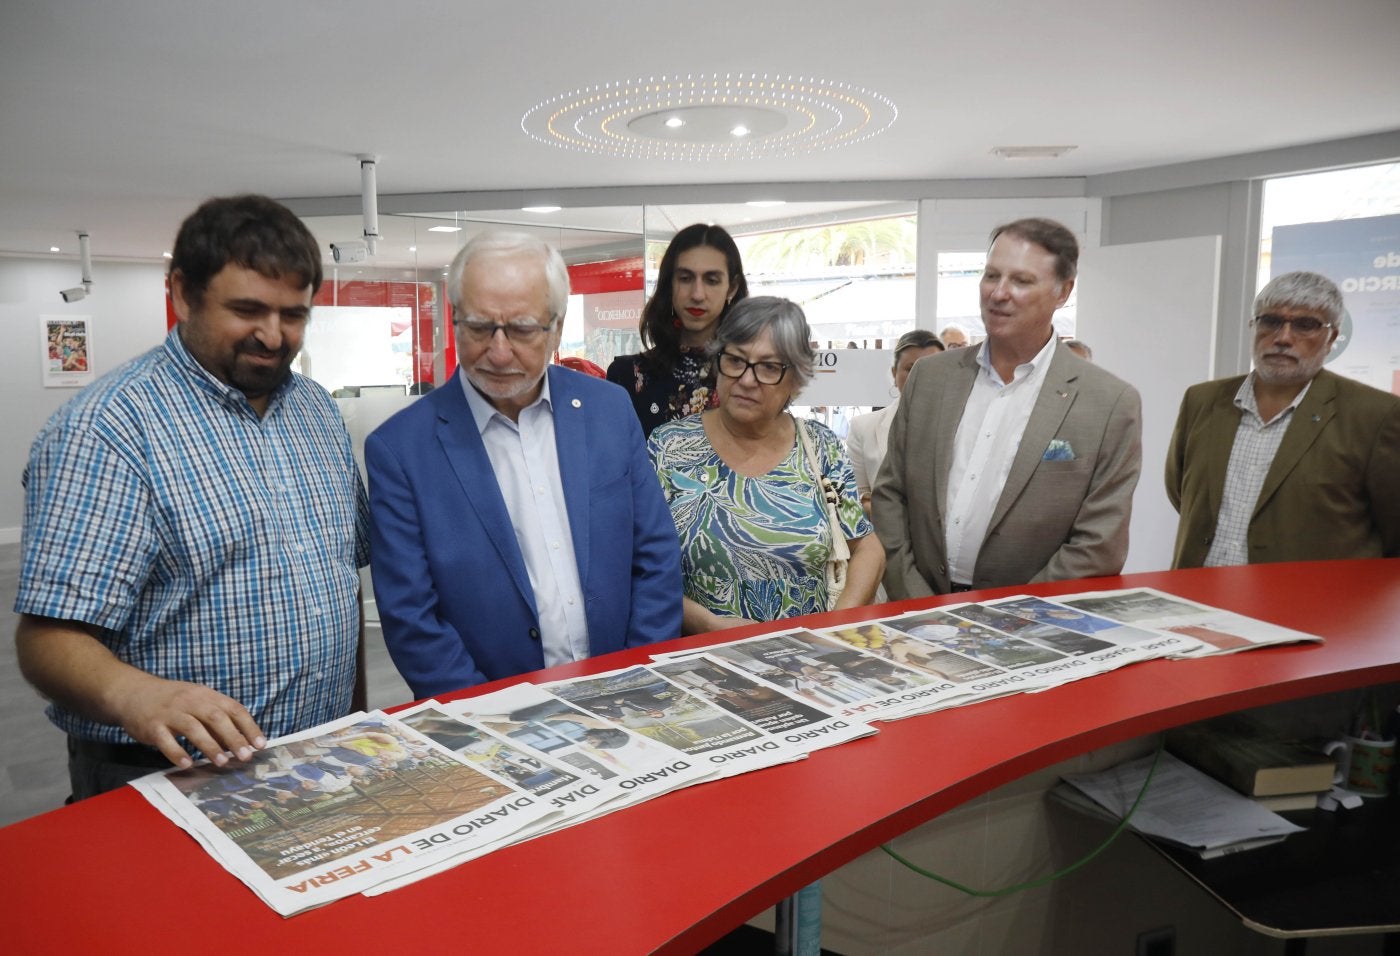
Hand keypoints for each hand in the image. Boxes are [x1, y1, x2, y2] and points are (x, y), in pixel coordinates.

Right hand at [112, 675, 267, 768]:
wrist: (133, 692)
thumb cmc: (173, 701)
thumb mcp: (198, 702)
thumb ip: (217, 720)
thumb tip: (241, 742)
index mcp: (207, 695)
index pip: (234, 709)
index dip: (249, 726)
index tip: (260, 744)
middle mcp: (190, 701)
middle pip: (216, 718)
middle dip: (233, 738)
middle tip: (245, 756)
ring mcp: (170, 713)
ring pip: (193, 728)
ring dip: (209, 746)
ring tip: (222, 762)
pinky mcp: (152, 725)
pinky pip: (165, 740)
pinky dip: (177, 752)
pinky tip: (187, 764)